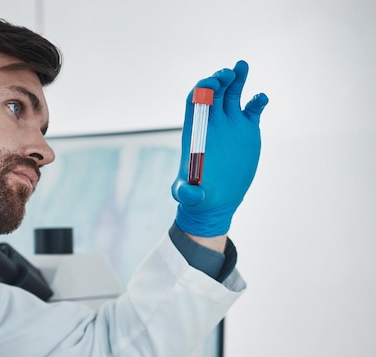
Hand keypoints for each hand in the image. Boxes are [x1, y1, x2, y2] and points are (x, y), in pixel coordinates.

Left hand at [171, 60, 267, 236]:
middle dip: (220, 78)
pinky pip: (252, 109)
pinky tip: (260, 98)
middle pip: (214, 91)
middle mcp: (212, 123)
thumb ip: (187, 193)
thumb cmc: (196, 196)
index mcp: (195, 130)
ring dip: (237, 78)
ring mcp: (230, 125)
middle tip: (229, 73)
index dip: (201, 88)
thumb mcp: (187, 195)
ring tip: (242, 65)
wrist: (215, 200)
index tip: (210, 84)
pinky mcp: (247, 131)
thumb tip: (190, 193)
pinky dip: (257, 101)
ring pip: (233, 93)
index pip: (194, 100)